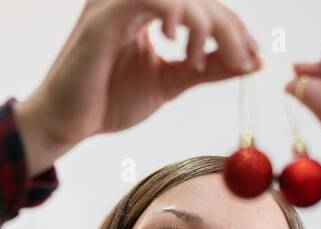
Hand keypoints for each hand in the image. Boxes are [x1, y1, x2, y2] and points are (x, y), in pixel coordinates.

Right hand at [16, 0, 262, 175]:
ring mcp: (115, 3)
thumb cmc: (108, 102)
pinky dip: (174, 15)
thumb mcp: (169, 83)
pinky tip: (180, 45)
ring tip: (200, 58)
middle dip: (227, 28)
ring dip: (203, 23)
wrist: (66, 124)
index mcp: (148, 9)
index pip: (201, 4)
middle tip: (242, 61)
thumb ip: (206, 69)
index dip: (233, 28)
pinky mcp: (102, 18)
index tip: (254, 58)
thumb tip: (252, 63)